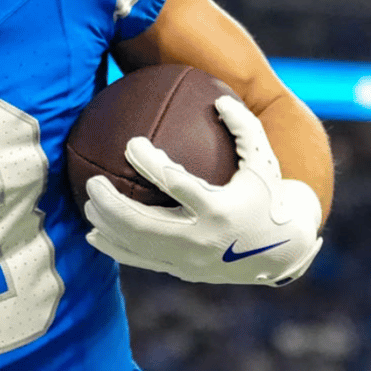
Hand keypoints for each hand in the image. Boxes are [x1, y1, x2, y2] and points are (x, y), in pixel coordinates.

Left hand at [83, 95, 322, 285]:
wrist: (282, 252)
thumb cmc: (268, 196)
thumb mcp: (264, 161)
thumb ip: (244, 127)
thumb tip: (218, 98)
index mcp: (219, 209)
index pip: (176, 184)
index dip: (150, 163)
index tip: (131, 143)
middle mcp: (201, 239)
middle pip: (145, 224)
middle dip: (113, 204)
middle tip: (93, 181)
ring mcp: (189, 260)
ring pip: (137, 245)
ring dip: (108, 225)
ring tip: (88, 203)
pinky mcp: (181, 272)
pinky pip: (141, 261)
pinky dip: (115, 248)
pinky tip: (93, 234)